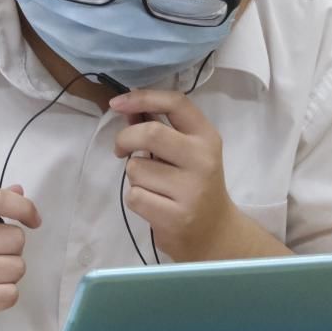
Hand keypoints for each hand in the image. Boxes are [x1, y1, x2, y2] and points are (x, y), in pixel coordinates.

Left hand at [110, 89, 244, 261]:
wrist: (215, 233)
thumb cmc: (194, 185)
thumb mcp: (186, 153)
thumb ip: (159, 129)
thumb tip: (127, 107)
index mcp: (206, 137)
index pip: (176, 103)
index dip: (142, 97)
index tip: (116, 102)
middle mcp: (203, 160)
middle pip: (150, 134)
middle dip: (125, 139)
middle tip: (120, 149)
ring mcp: (191, 190)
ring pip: (136, 169)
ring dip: (134, 176)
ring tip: (153, 186)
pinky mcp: (176, 217)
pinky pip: (134, 196)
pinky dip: (135, 198)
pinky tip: (153, 204)